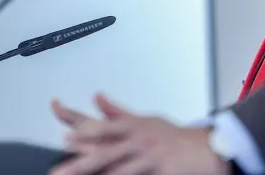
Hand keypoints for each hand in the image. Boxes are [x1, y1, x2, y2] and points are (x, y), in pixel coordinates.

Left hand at [50, 93, 229, 174]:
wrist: (204, 147)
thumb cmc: (171, 136)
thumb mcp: (144, 120)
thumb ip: (117, 112)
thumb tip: (96, 98)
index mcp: (134, 126)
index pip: (106, 127)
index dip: (86, 131)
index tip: (66, 137)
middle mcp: (141, 140)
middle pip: (107, 152)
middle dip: (82, 164)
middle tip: (60, 172)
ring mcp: (151, 157)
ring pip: (120, 171)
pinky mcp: (162, 171)